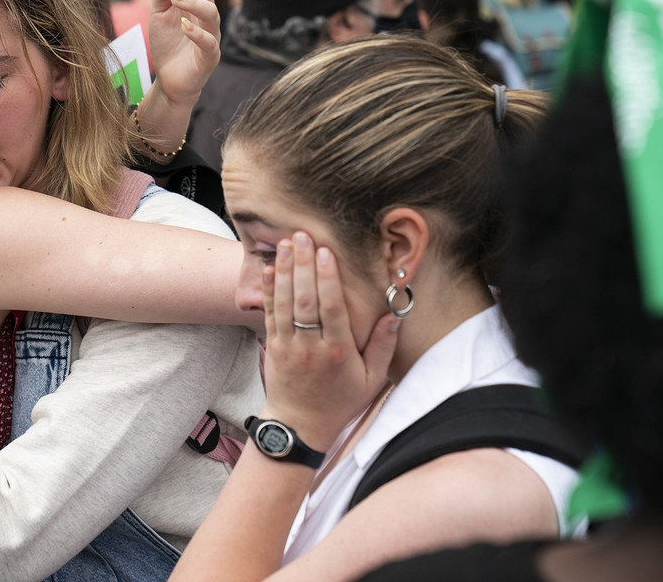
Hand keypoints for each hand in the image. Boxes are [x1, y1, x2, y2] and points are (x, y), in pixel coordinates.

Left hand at [147, 0, 220, 106]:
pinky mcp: (210, 57)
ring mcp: (211, 35)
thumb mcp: (159, 14)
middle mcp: (207, 15)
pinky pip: (210, 42)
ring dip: (191, 1)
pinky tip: (183, 27)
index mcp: (197, 1)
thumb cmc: (167, 44)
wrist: (169, 79)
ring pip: (211, 11)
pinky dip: (198, 33)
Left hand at [260, 232, 400, 450]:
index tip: (326, 252)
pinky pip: (269, 314)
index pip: (331, 309)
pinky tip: (269, 269)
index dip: (327, 279)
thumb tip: (394, 314)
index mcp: (338, 352)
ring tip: (286, 244)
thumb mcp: (372, 380)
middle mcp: (310, 346)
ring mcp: (288, 345)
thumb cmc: (340, 401)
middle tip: (302, 236)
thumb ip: (383, 346)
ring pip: (284, 303)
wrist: (300, 425)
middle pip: (305, 300)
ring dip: (284, 271)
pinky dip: (268, 290)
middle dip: (303, 265)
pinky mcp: (273, 346)